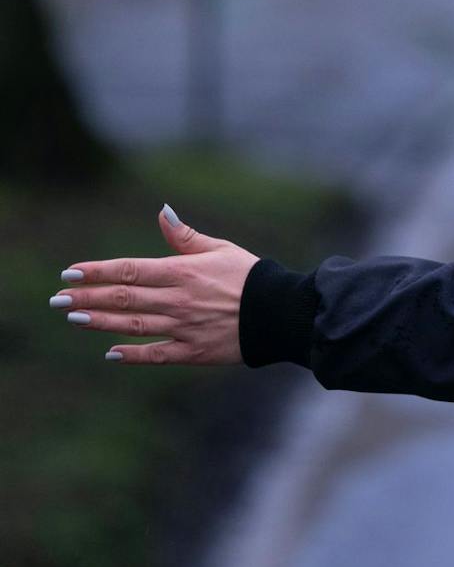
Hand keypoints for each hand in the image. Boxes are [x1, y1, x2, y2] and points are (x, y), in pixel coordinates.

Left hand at [53, 206, 257, 364]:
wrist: (282, 313)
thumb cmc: (252, 276)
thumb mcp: (221, 249)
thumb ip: (186, 236)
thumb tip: (162, 212)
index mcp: (184, 272)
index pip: (130, 270)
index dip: (97, 271)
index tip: (70, 273)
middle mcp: (179, 300)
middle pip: (124, 297)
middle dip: (87, 297)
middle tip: (58, 299)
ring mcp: (185, 327)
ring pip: (134, 324)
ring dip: (101, 321)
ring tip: (75, 317)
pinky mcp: (195, 351)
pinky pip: (157, 354)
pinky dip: (133, 354)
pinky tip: (111, 352)